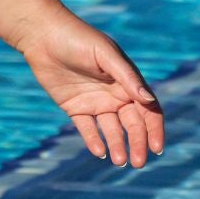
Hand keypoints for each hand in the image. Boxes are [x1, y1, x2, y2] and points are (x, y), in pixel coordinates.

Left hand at [17, 16, 164, 167]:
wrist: (42, 35)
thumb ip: (127, 77)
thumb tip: (148, 100)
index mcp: (128, 82)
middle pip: (132, 125)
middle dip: (137, 144)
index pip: (148, 111)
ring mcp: (95, 102)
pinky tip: (99, 151)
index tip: (157, 148)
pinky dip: (93, 140)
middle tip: (137, 163)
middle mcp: (115, 95)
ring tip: (118, 161)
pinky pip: (87, 128)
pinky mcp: (74, 107)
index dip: (154, 130)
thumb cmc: (78, 39)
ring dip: (117, 145)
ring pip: (111, 130)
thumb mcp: (105, 55)